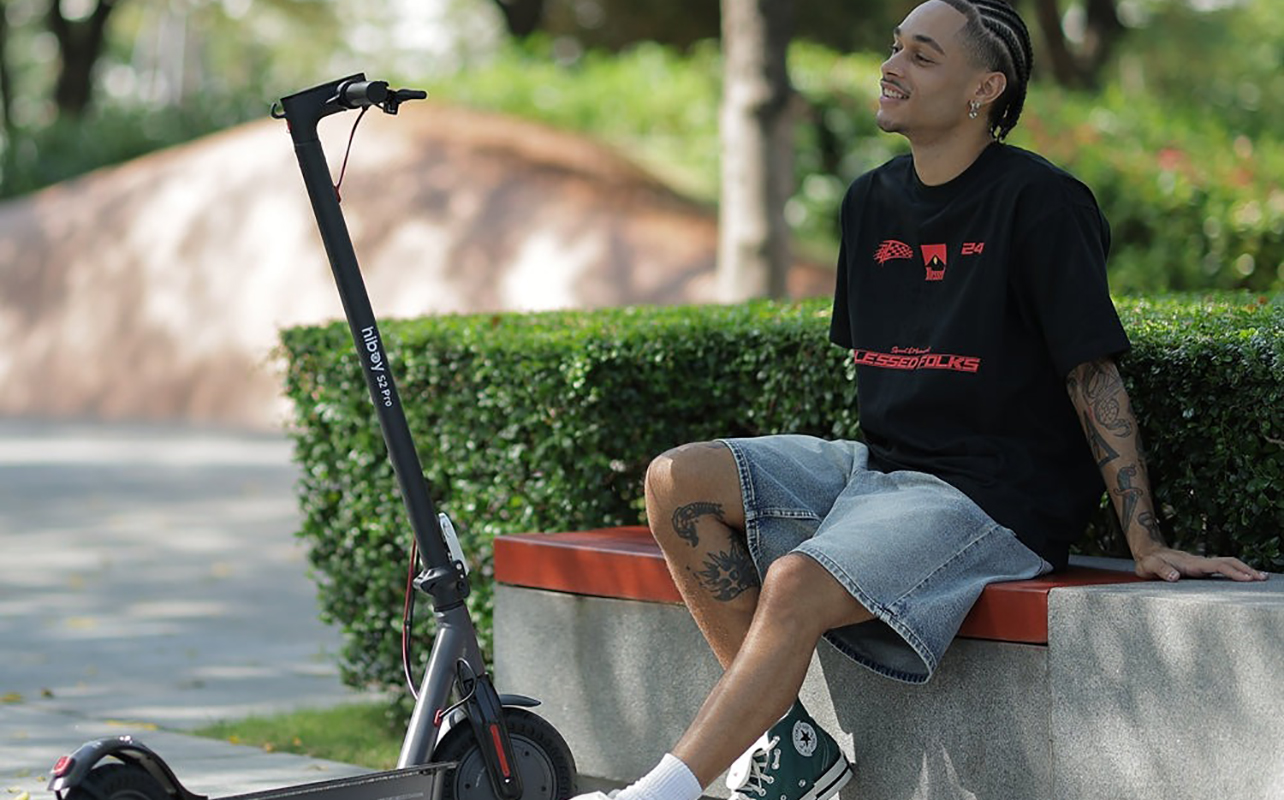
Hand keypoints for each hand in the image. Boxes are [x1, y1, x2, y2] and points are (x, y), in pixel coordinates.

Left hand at [1133, 547, 1268, 581]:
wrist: (1148, 552)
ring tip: (1261, 577)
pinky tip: (1244, 578)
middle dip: (1246, 569)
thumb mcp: (1150, 566)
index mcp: (1191, 563)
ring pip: (1227, 564)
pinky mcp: (1201, 568)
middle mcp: (1200, 562)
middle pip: (1228, 562)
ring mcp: (1202, 565)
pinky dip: (1236, 571)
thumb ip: (1161, 570)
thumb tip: (1174, 576)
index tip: (1248, 578)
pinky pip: (1222, 568)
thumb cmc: (1149, 561)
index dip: (1233, 572)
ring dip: (1244, 569)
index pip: (1217, 566)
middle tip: (1263, 578)